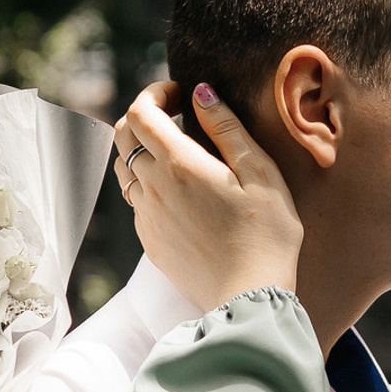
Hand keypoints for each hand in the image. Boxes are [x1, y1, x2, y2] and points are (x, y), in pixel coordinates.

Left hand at [116, 81, 304, 310]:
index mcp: (179, 165)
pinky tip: (184, 195)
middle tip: (177, 116)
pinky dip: (151, 185)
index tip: (180, 94)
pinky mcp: (150, 242)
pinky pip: (138, 202)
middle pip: (124, 137)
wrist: (250, 298)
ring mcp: (147, 218)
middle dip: (145, 117)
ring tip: (180, 155)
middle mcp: (153, 188)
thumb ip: (227, 128)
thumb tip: (201, 93)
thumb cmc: (266, 235)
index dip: (155, 94)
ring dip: (145, 152)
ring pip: (126, 170)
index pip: (141, 113)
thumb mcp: (260, 173)